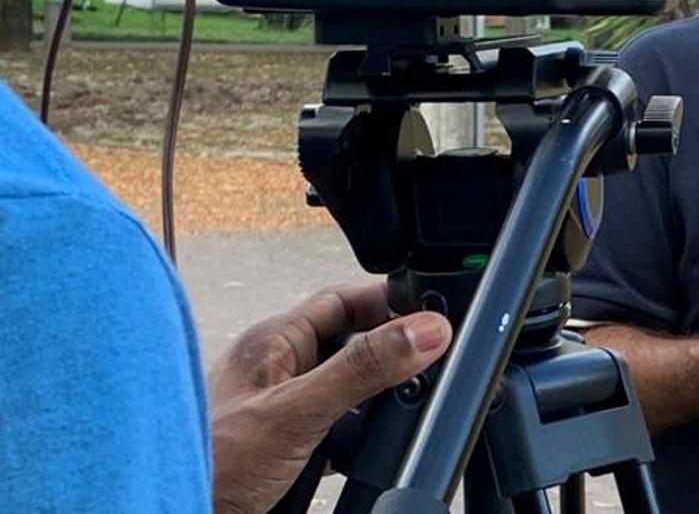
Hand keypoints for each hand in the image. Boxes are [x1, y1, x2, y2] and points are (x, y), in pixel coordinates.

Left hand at [208, 282, 452, 513]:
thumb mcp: (299, 412)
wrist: (172, 512)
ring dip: (376, 399)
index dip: (389, 303)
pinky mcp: (286, 447)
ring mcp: (281, 409)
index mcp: (273, 342)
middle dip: (390, 353)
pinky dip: (361, 438)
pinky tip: (370, 451)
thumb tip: (426, 332)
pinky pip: (338, 427)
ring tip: (403, 407)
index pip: (344, 300)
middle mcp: (277, 369)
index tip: (432, 316)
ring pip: (347, 386)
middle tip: (429, 363)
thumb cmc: (210, 465)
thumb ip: (363, 370)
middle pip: (352, 343)